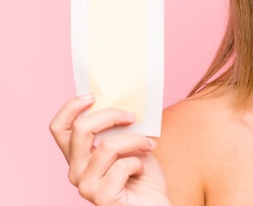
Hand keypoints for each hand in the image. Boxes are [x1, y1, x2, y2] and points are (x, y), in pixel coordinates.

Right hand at [49, 94, 169, 205]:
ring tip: (149, 145)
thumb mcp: (130, 143)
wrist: (155, 203)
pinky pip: (122, 166)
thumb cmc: (143, 175)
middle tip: (132, 116)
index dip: (71, 108)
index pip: (59, 129)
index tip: (92, 95)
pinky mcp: (102, 198)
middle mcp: (76, 171)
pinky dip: (139, 162)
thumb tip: (120, 99)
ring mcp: (86, 186)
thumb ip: (117, 128)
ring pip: (107, 146)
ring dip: (135, 140)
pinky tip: (142, 171)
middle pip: (80, 129)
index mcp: (79, 156)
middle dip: (111, 115)